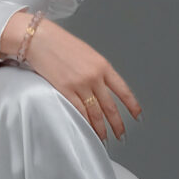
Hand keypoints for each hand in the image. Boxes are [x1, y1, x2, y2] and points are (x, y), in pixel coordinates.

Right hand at [0, 12, 141, 143]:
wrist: (41, 39)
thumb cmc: (61, 43)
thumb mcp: (87, 53)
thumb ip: (97, 70)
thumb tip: (102, 88)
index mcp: (103, 65)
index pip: (123, 90)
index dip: (132, 105)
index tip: (137, 115)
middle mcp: (94, 77)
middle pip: (110, 106)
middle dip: (117, 124)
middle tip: (121, 135)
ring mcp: (80, 85)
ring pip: (95, 113)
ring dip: (100, 128)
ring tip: (104, 138)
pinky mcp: (65, 91)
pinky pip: (79, 112)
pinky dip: (85, 123)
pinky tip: (88, 130)